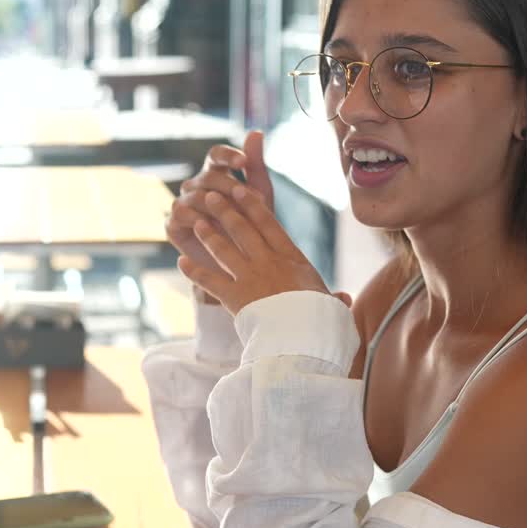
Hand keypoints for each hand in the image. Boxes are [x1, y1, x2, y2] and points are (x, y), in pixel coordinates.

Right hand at [169, 132, 274, 299]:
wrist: (241, 264)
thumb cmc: (252, 226)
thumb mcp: (259, 194)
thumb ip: (256, 164)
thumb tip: (256, 131)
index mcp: (215, 173)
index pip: (215, 154)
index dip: (227, 155)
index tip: (243, 162)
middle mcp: (196, 186)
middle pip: (207, 176)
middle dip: (228, 184)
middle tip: (246, 196)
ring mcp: (182, 204)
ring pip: (194, 194)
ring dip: (216, 203)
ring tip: (235, 214)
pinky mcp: (173, 224)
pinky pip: (181, 214)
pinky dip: (197, 218)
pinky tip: (212, 225)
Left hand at [182, 183, 348, 315]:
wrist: (304, 337)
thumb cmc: (323, 321)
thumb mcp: (331, 306)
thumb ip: (334, 300)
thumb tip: (345, 300)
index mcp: (293, 259)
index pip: (269, 225)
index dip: (253, 205)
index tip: (242, 190)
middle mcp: (269, 263)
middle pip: (243, 229)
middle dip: (225, 210)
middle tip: (211, 196)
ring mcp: (250, 278)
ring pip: (223, 249)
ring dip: (208, 234)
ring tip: (196, 221)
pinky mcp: (234, 298)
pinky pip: (210, 280)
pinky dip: (194, 271)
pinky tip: (181, 262)